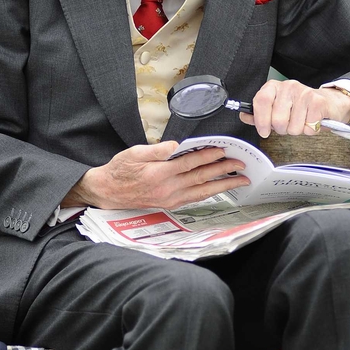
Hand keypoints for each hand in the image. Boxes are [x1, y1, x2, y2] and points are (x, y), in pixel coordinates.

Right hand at [62, 141, 249, 209]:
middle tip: (241, 164)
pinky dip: (209, 192)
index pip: (190, 163)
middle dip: (223, 170)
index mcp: (159, 174)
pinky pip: (195, 198)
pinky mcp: (170, 204)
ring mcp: (170, 199)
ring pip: (202, 191)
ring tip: (239, 180)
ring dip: (223, 185)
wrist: (108, 192)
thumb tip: (175, 145)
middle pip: (201, 178)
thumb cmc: (119, 170)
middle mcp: (168, 189)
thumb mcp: (133, 153)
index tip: (223, 150)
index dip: (208, 156)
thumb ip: (156, 150)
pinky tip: (219, 188)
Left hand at [240, 80, 349, 137]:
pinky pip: (307, 128)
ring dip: (297, 130)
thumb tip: (244, 116)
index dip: (261, 120)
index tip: (264, 131)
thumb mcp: (276, 108)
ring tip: (302, 121)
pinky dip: (310, 130)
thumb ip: (259, 113)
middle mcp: (288, 86)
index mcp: (274, 87)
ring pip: (292, 127)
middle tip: (289, 124)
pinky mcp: (317, 102)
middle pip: (277, 120)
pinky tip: (312, 121)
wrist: (329, 103)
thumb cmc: (300, 107)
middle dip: (282, 129)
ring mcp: (304, 92)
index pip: (261, 101)